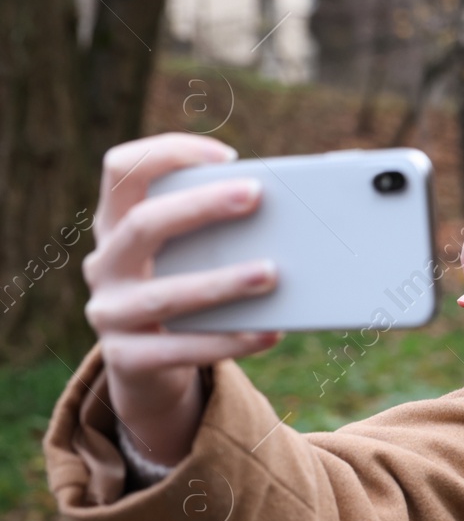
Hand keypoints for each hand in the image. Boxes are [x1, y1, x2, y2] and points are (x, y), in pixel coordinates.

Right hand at [84, 133, 282, 466]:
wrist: (151, 366)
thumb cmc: (188, 289)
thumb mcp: (192, 254)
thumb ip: (223, 225)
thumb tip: (301, 204)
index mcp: (117, 223)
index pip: (123, 170)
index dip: (168, 153)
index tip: (228, 155)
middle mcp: (105, 263)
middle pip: (143, 224)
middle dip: (201, 207)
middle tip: (256, 195)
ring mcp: (109, 312)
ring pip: (164, 295)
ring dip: (221, 282)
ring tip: (272, 273)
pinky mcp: (125, 359)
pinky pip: (179, 350)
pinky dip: (228, 340)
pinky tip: (270, 332)